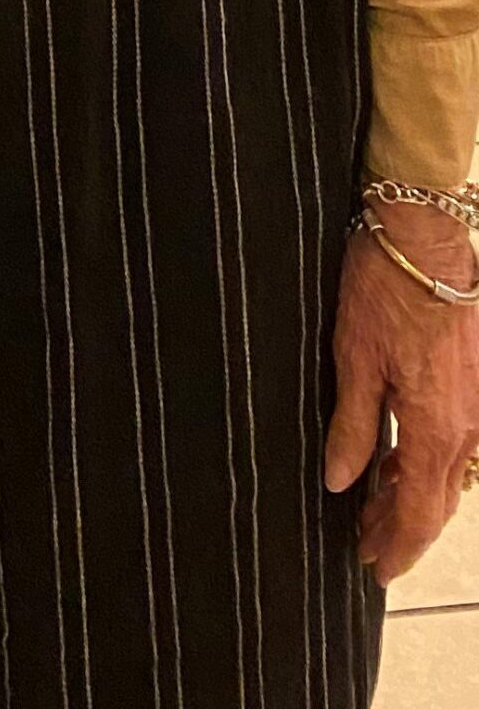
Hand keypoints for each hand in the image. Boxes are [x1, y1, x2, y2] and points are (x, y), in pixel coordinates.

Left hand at [325, 204, 478, 584]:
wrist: (426, 237)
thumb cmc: (385, 288)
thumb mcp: (354, 358)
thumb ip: (353, 427)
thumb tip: (341, 482)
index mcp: (437, 426)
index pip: (421, 511)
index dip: (399, 545)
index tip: (375, 568)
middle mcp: (468, 425)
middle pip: (438, 499)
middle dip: (402, 527)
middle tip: (366, 544)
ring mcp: (478, 404)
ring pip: (450, 472)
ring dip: (414, 495)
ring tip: (374, 507)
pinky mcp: (476, 382)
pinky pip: (456, 440)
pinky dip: (427, 460)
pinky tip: (398, 458)